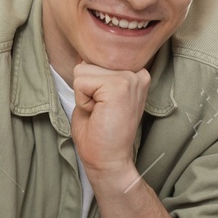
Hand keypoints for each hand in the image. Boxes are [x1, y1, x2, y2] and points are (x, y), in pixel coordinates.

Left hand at [70, 62, 149, 178]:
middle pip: (87, 63)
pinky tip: (99, 113)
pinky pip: (81, 82)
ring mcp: (130, 78)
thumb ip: (94, 75)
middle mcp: (136, 72)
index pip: (96, 59)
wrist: (109, 161)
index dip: (89, 84)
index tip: (103, 106)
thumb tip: (82, 56)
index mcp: (133, 74)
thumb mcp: (95, 96)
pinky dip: (82, 100)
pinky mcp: (120, 86)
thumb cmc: (99, 134)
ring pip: (82, 70)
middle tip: (101, 111)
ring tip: (100, 112)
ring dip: (83, 95)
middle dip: (85, 88)